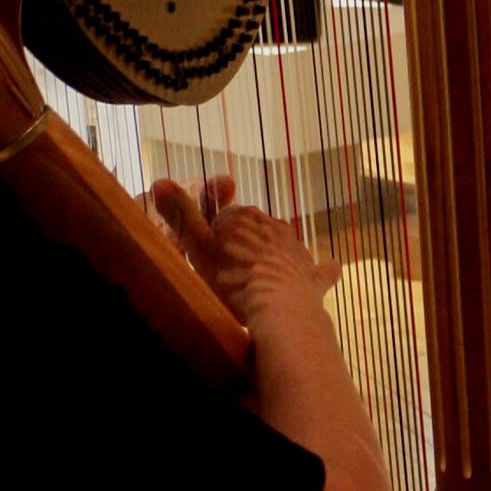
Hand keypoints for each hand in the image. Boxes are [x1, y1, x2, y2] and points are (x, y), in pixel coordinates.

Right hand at [150, 174, 339, 314]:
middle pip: (251, 232)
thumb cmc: (233, 280)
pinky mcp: (311, 274)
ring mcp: (295, 248)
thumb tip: (159, 180)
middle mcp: (272, 224)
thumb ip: (180, 215)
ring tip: (256, 283)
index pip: (222, 220)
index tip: (206, 258)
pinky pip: (319, 269)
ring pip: (280, 247)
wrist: (279, 309)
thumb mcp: (198, 248)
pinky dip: (322, 269)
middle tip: (226, 276)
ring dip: (270, 257)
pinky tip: (331, 268)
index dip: (211, 238)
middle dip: (240, 247)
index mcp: (243, 217)